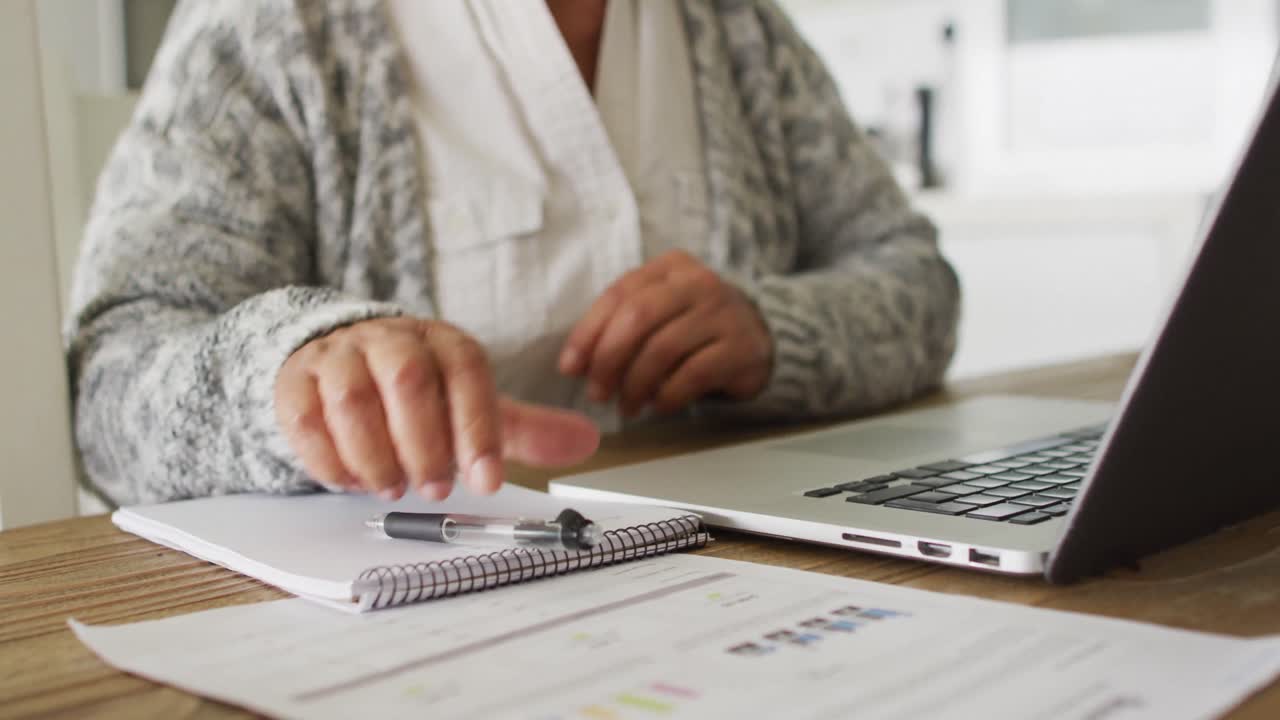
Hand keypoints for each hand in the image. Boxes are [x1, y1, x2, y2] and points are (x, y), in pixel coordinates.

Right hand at [276, 317, 599, 499]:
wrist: (340, 359)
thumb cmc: (417, 392)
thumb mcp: (471, 405)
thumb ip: (524, 428)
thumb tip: (588, 440)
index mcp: (442, 342)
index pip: (465, 372)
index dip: (478, 428)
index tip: (488, 480)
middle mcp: (390, 340)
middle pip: (406, 380)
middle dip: (425, 443)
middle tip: (436, 487)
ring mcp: (339, 356)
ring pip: (351, 398)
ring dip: (375, 455)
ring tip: (393, 487)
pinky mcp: (295, 380)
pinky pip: (303, 417)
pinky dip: (328, 458)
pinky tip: (351, 481)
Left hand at [558, 250, 772, 416]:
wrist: (761, 336)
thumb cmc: (695, 326)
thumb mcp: (660, 311)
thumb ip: (621, 325)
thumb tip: (576, 364)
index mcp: (670, 267)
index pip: (618, 294)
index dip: (588, 332)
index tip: (570, 367)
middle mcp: (698, 282)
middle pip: (638, 317)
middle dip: (609, 359)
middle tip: (598, 392)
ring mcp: (722, 313)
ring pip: (663, 348)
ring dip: (635, 384)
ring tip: (627, 405)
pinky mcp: (740, 348)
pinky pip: (693, 375)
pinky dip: (667, 395)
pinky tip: (658, 405)